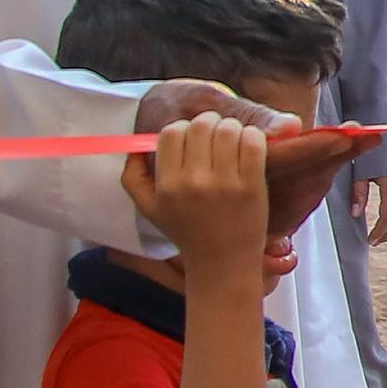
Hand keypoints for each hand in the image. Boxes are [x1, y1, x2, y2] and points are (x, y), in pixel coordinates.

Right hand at [124, 113, 271, 277]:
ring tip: (233, 138)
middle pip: (200, 126)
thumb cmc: (186, 233)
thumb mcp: (149, 210)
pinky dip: (253, 136)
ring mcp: (224, 184)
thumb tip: (135, 146)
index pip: (171, 133)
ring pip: (228, 130)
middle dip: (210, 123)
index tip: (193, 137)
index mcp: (167, 185)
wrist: (223, 264)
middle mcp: (193, 183)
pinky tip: (249, 145)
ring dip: (232, 127)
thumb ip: (133, 178)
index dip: (183, 128)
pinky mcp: (252, 186)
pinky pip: (253, 143)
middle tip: (216, 133)